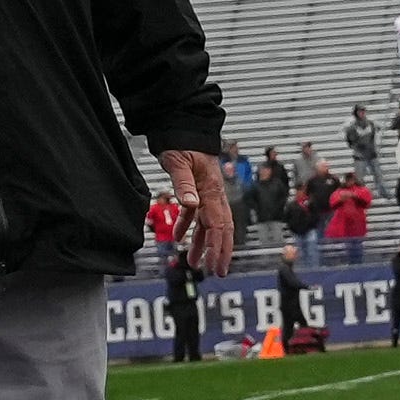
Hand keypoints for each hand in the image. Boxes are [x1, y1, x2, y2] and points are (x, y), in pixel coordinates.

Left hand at [163, 146, 234, 275]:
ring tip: (194, 263)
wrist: (184, 127)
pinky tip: (179, 238)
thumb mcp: (178, 162)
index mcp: (212, 190)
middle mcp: (213, 194)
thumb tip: (191, 205)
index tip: (215, 266)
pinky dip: (188, 226)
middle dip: (219, 251)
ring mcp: (206, 193)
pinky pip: (195, 213)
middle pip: (221, 228)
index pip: (218, 225)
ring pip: (207, 223)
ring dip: (202, 243)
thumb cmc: (182, 142)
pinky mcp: (196, 190)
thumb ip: (184, 184)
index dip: (217, 247)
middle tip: (216, 272)